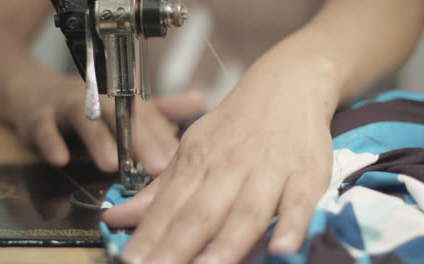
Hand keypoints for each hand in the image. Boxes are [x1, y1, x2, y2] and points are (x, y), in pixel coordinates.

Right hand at [6, 66, 203, 174]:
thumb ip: (164, 109)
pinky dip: (51, 141)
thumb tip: (200, 100)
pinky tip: (61, 158)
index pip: (148, 119)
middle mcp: (100, 101)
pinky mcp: (39, 117)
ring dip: (99, 141)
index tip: (177, 160)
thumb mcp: (129, 107)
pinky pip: (44, 128)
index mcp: (124, 102)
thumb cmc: (93, 107)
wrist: (38, 92)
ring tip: (111, 163)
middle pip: (122, 118)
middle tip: (155, 166)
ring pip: (85, 119)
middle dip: (140, 142)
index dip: (163, 139)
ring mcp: (68, 107)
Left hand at [103, 67, 333, 263]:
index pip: (168, 206)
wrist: (286, 85)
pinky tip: (281, 249)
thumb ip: (161, 190)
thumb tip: (118, 218)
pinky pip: (299, 203)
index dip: (148, 238)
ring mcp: (270, 170)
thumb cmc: (237, 123)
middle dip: (177, 248)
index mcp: (199, 160)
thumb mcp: (193, 146)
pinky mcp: (306, 174)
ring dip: (227, 244)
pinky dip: (291, 225)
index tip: (131, 263)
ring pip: (246, 212)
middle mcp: (230, 167)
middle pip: (201, 214)